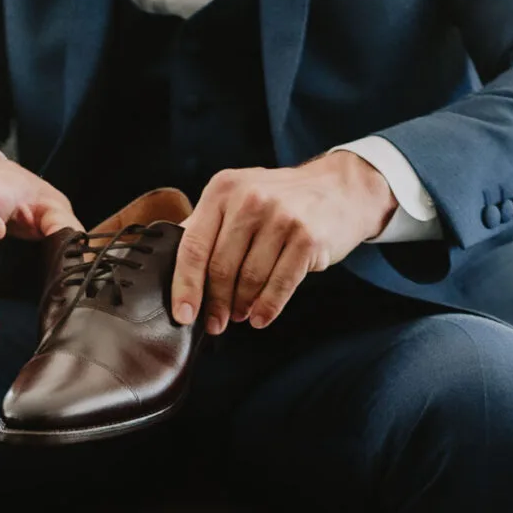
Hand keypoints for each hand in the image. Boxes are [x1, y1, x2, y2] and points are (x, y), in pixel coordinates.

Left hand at [171, 150, 396, 334]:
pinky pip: (279, 286)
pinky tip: (260, 318)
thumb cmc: (283, 202)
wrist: (339, 190)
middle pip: (220, 267)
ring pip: (249, 280)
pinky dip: (267, 308)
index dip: (185, 286)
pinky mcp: (306, 238)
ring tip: (242, 315)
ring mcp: (281, 217)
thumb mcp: (240, 198)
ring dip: (242, 306)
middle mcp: (250, 198)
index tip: (183, 315)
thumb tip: (174, 267)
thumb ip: (210, 226)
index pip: (194, 245)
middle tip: (216, 323)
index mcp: (224, 189)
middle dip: (215, 303)